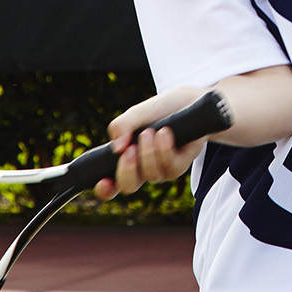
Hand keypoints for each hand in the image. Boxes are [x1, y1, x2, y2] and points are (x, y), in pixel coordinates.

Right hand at [98, 86, 213, 198]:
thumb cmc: (160, 110)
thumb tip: (116, 148)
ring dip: (149, 152)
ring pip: (150, 175)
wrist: (189, 103)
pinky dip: (165, 149)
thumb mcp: (137, 113)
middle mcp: (142, 168)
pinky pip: (169, 167)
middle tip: (130, 150)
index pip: (112, 183)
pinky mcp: (179, 166)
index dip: (105, 189)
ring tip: (151, 131)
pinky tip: (165, 133)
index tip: (103, 182)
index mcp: (126, 157)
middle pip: (128, 187)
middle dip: (127, 171)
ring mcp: (161, 169)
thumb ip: (122, 126)